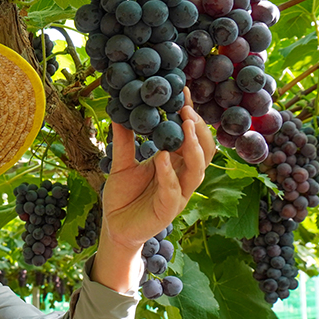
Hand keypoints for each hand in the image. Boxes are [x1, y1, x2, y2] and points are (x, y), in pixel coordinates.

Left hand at [91, 89, 216, 291]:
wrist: (114, 227)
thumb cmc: (122, 196)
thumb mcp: (121, 164)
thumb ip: (123, 141)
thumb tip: (120, 112)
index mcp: (175, 163)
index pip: (190, 136)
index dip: (190, 114)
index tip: (182, 91)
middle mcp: (182, 176)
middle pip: (204, 150)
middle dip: (197, 128)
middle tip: (187, 107)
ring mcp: (178, 193)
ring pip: (197, 169)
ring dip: (192, 146)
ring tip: (184, 124)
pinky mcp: (168, 210)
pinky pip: (174, 190)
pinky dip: (169, 172)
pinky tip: (162, 157)